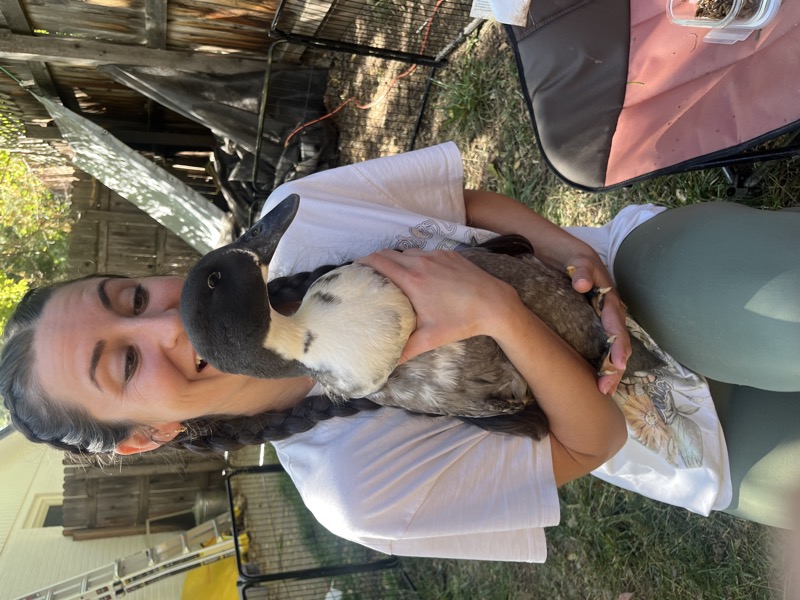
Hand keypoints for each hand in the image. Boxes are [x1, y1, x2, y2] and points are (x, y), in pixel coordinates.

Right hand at [357, 249, 520, 360]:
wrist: (495, 304)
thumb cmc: (461, 321)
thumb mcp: (431, 339)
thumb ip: (405, 350)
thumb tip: (387, 365)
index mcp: (412, 280)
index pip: (378, 261)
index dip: (362, 263)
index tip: (355, 270)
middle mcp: (421, 262)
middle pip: (388, 253)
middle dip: (375, 260)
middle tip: (369, 273)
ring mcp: (436, 256)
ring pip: (407, 252)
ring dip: (397, 260)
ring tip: (393, 274)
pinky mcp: (450, 254)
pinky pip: (425, 253)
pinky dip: (417, 260)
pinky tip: (421, 274)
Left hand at [565, 255, 629, 394]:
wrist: (564, 254)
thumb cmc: (572, 257)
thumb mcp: (577, 259)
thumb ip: (581, 270)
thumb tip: (582, 285)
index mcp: (610, 299)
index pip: (616, 326)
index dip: (617, 346)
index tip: (617, 364)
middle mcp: (609, 313)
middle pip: (618, 344)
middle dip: (615, 367)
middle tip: (606, 389)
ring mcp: (601, 320)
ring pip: (611, 349)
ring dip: (609, 370)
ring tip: (605, 391)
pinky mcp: (591, 324)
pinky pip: (598, 346)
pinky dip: (599, 363)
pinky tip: (595, 379)